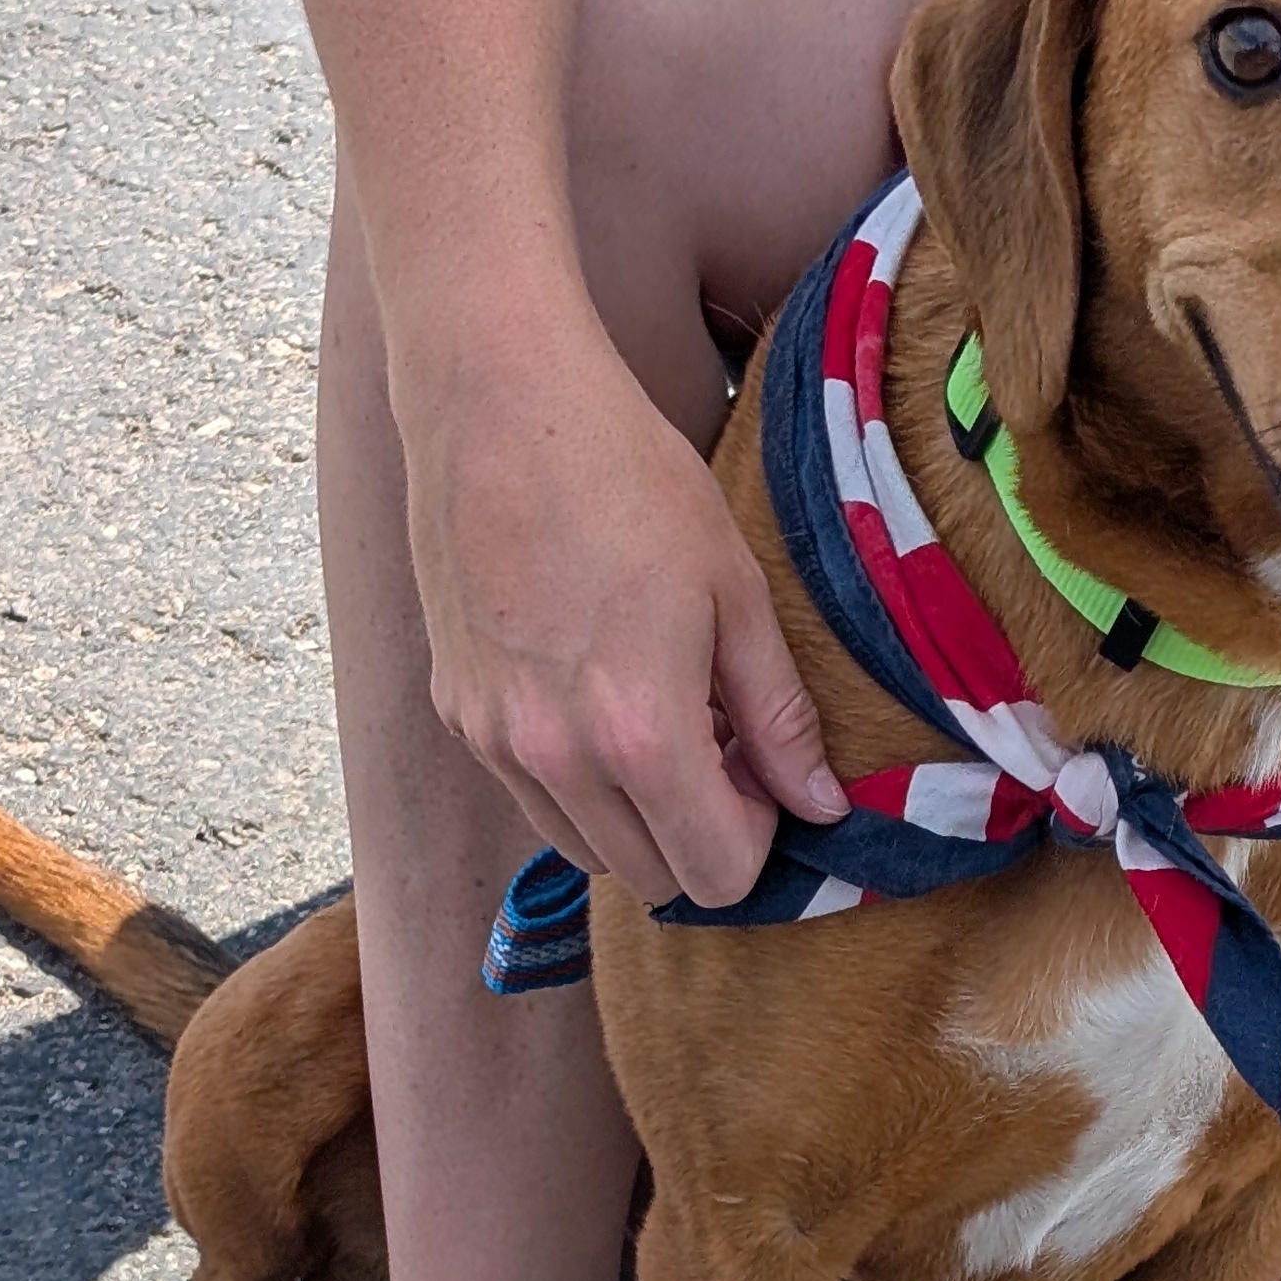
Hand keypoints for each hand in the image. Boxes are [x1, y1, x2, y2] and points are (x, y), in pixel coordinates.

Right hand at [402, 321, 843, 904]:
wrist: (496, 400)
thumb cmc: (629, 479)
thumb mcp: (736, 591)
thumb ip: (779, 716)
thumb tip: (822, 807)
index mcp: (640, 735)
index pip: (714, 874)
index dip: (760, 840)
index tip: (767, 776)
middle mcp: (557, 760)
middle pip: (651, 879)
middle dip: (701, 836)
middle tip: (722, 749)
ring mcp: (495, 743)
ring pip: (587, 852)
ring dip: (637, 820)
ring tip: (660, 724)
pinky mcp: (458, 714)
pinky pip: (533, 800)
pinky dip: (578, 784)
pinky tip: (598, 698)